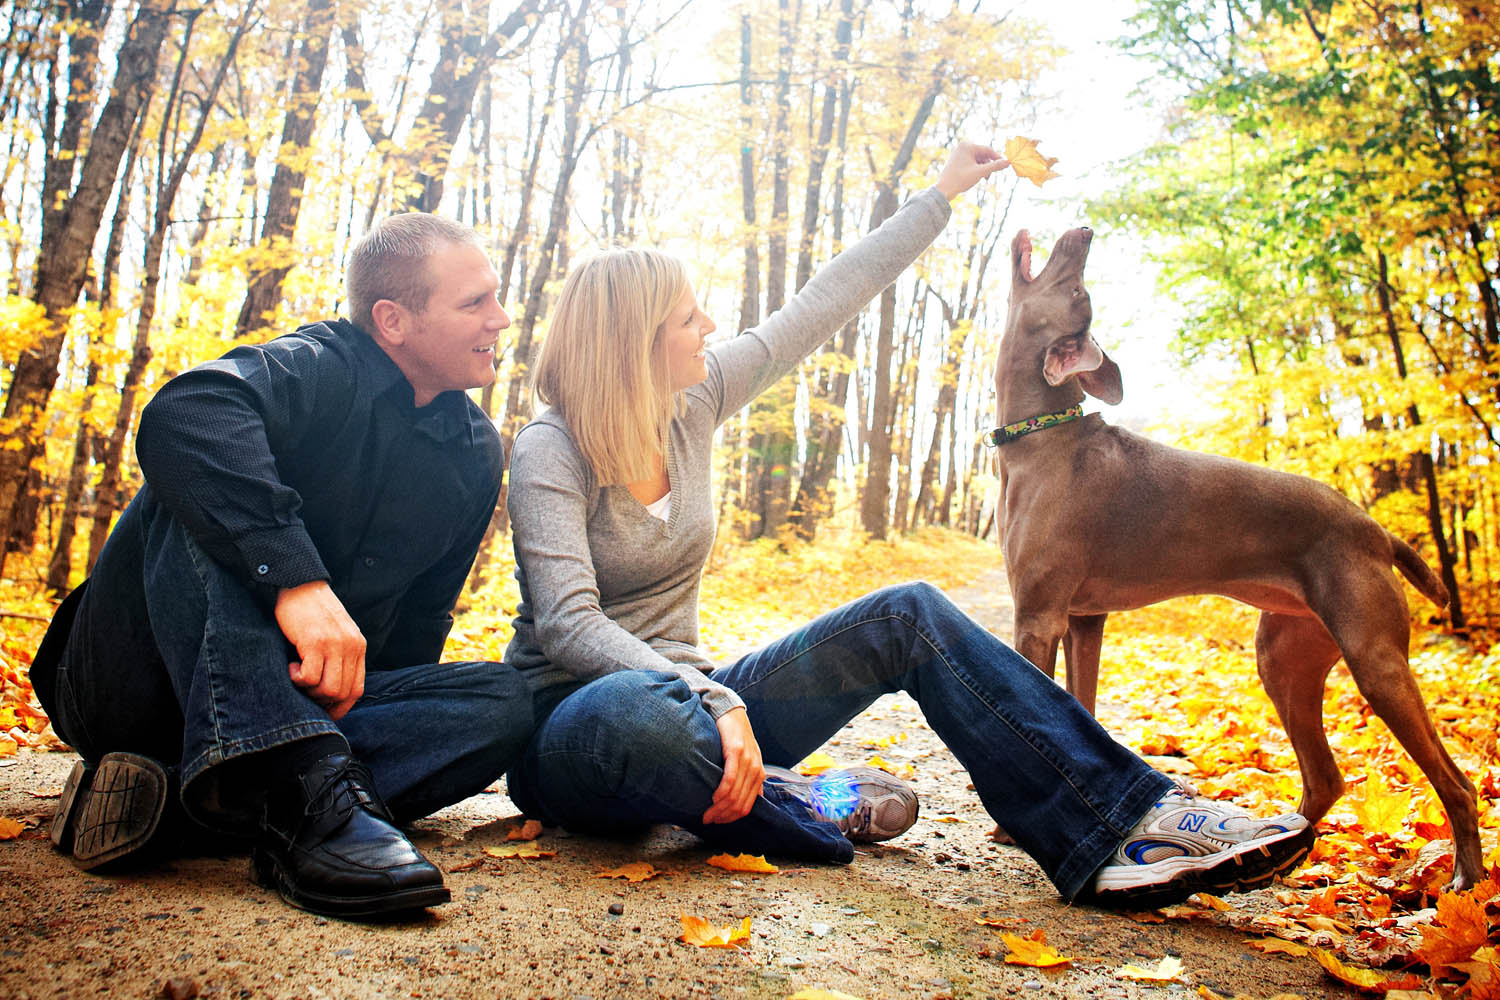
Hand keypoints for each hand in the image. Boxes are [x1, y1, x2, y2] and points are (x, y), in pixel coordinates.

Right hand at [275, 580, 366, 720]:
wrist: (299, 583)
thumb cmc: (313, 612)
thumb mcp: (337, 633)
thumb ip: (340, 656)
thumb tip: (330, 692)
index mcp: (358, 647)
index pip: (357, 690)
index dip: (341, 707)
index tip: (325, 713)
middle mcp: (351, 647)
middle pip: (343, 694)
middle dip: (322, 702)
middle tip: (304, 692)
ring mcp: (334, 645)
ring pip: (328, 690)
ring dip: (309, 691)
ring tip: (298, 676)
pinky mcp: (315, 642)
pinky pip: (310, 678)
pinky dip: (297, 679)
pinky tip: (291, 667)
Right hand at [702, 707, 764, 824]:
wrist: (731, 712)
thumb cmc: (734, 738)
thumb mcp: (746, 759)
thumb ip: (748, 778)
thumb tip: (752, 798)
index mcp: (759, 774)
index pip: (748, 806)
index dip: (732, 818)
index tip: (717, 822)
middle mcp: (756, 770)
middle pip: (740, 804)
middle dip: (723, 816)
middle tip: (708, 820)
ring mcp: (748, 761)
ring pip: (734, 795)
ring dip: (719, 808)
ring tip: (706, 814)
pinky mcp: (736, 752)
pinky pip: (729, 780)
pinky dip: (721, 793)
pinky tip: (713, 798)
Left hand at [934, 140, 1008, 199]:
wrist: (944, 190)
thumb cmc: (960, 179)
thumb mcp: (980, 172)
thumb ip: (995, 166)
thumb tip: (1008, 162)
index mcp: (967, 146)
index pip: (987, 150)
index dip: (997, 158)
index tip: (1005, 165)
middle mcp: (962, 147)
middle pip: (982, 155)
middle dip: (988, 165)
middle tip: (990, 176)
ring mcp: (958, 154)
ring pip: (977, 160)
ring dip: (982, 168)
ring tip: (983, 178)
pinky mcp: (956, 161)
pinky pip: (971, 163)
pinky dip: (976, 169)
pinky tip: (976, 178)